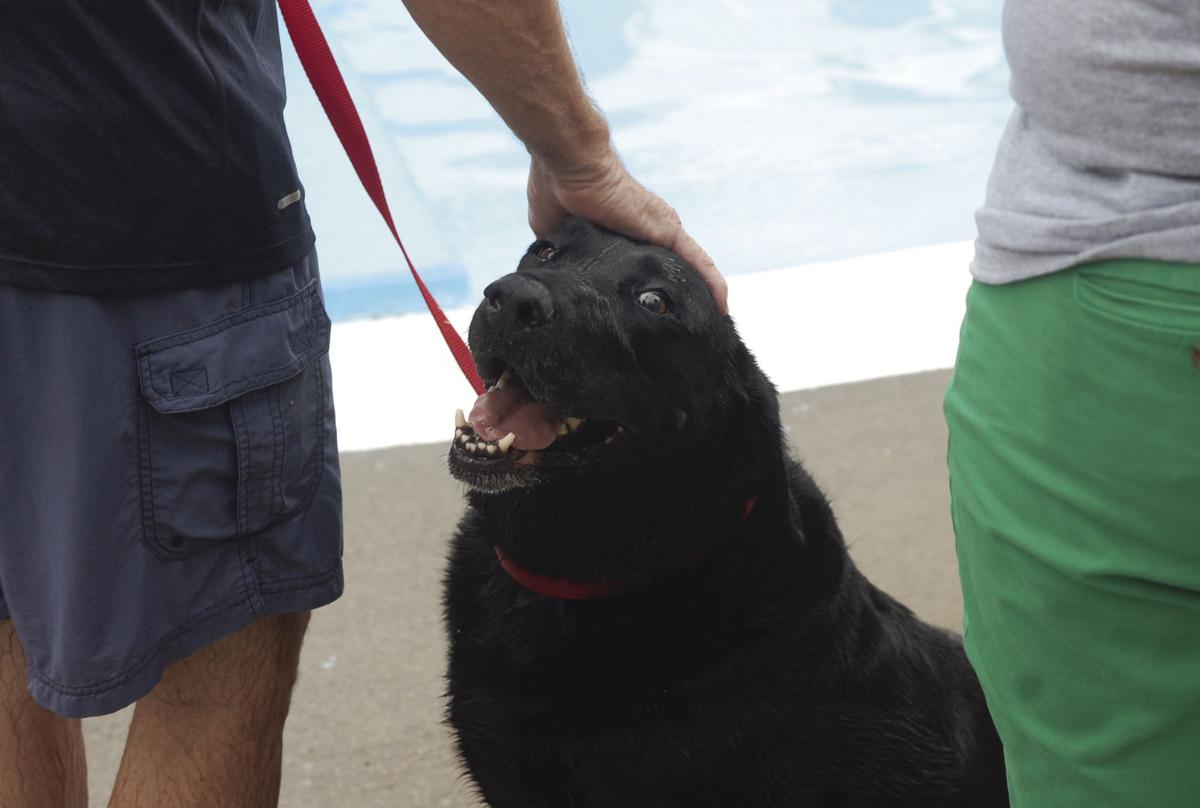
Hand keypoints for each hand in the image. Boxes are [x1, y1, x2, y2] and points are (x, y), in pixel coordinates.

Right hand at [527, 150, 728, 314]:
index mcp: (622, 231)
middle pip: (673, 267)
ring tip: (714, 320)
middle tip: (692, 323)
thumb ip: (563, 250)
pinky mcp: (666, 230)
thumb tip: (552, 271)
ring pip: (691, 267)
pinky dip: (710, 283)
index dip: (650, 285)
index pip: (644, 263)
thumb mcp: (554, 230)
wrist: (567, 164)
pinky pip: (697, 260)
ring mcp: (660, 229)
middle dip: (683, 293)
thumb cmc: (556, 185)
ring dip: (702, 292)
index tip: (655, 310)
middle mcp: (647, 230)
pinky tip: (721, 307)